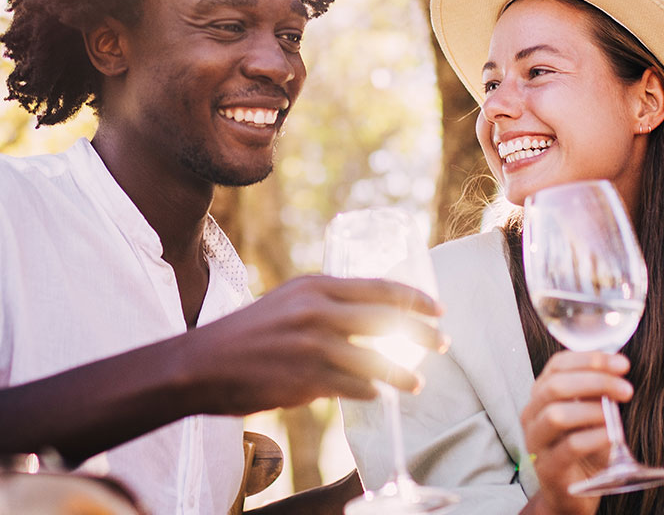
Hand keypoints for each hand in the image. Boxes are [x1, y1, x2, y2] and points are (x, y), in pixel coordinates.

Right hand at [188, 275, 445, 414]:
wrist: (201, 363)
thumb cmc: (249, 332)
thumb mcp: (289, 300)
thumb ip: (328, 303)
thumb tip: (371, 317)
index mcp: (315, 285)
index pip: (379, 287)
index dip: (415, 298)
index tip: (438, 309)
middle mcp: (318, 310)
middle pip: (388, 320)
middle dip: (423, 333)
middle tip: (444, 344)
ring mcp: (313, 346)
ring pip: (376, 360)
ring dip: (402, 374)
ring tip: (416, 383)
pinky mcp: (306, 379)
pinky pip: (353, 388)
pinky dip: (370, 393)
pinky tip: (377, 395)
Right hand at [520, 351, 632, 514]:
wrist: (571, 494)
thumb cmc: (583, 450)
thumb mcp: (590, 415)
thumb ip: (596, 393)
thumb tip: (616, 371)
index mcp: (541, 395)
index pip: (557, 365)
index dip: (589, 359)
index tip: (621, 364)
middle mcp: (532, 415)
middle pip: (555, 386)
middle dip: (595, 381)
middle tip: (625, 389)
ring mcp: (536, 442)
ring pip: (556, 415)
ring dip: (591, 410)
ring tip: (613, 416)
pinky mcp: (547, 468)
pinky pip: (569, 447)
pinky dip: (594, 438)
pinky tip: (610, 437)